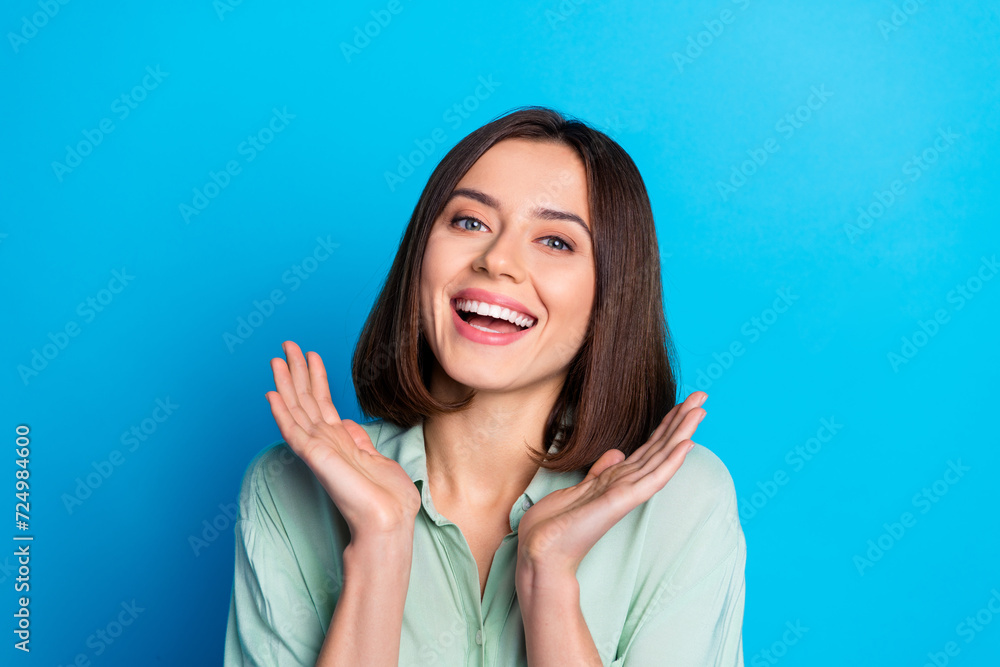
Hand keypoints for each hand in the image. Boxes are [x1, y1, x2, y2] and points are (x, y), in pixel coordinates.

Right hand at [265, 341, 420, 538]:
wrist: (388, 521)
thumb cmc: (388, 499)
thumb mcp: (376, 460)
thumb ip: (358, 441)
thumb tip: (347, 424)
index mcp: (340, 442)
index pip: (322, 403)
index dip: (316, 378)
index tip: (311, 355)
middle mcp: (325, 443)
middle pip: (306, 400)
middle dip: (297, 371)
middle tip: (286, 344)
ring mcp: (317, 450)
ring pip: (296, 409)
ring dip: (286, 383)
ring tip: (276, 358)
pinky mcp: (314, 457)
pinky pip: (293, 430)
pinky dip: (281, 411)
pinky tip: (271, 393)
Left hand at [516, 391, 708, 580]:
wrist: (542, 551)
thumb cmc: (555, 524)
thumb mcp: (579, 487)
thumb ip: (601, 471)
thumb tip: (617, 452)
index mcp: (618, 479)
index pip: (649, 447)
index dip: (667, 424)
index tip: (684, 403)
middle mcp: (627, 484)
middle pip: (661, 446)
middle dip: (681, 420)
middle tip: (703, 395)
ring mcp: (627, 493)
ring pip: (662, 457)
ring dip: (682, 432)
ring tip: (701, 409)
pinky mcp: (622, 501)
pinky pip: (652, 478)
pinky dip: (670, 462)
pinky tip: (687, 444)